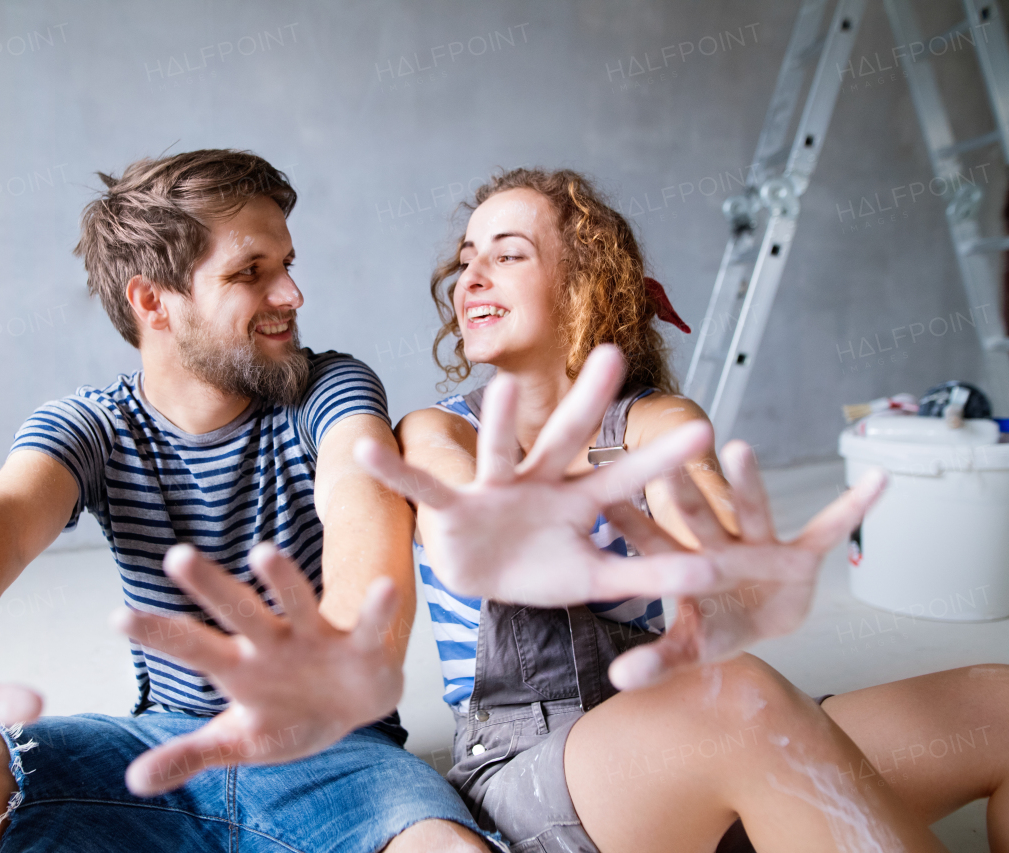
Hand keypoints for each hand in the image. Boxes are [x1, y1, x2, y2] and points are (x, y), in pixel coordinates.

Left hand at [111, 542, 401, 795]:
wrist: (354, 706)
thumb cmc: (290, 714)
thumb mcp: (240, 741)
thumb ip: (191, 754)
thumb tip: (133, 781)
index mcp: (239, 666)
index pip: (191, 647)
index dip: (159, 635)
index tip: (118, 619)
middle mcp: (272, 642)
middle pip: (236, 611)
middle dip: (209, 586)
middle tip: (176, 556)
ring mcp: (316, 638)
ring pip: (296, 603)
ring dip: (282, 580)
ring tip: (263, 553)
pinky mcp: (360, 646)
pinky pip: (369, 625)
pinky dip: (377, 609)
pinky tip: (384, 588)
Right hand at [353, 344, 717, 606]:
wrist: (483, 581)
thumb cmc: (540, 570)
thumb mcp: (596, 578)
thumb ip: (649, 575)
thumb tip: (714, 576)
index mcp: (577, 500)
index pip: (624, 475)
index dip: (660, 458)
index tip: (705, 430)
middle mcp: (537, 483)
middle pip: (565, 437)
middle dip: (587, 401)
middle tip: (612, 354)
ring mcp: (493, 491)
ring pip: (499, 449)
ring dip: (500, 418)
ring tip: (507, 383)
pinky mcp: (453, 509)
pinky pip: (422, 487)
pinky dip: (395, 472)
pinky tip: (366, 452)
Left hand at [601, 441, 887, 689]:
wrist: (758, 624)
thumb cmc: (715, 625)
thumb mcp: (690, 648)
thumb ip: (658, 660)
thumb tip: (619, 681)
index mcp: (684, 564)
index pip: (651, 541)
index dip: (630, 523)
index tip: (604, 498)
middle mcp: (718, 546)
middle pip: (697, 516)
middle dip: (684, 492)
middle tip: (664, 459)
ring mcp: (758, 546)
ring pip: (750, 510)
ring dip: (747, 483)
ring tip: (739, 448)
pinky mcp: (799, 554)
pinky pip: (829, 529)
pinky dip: (855, 508)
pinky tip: (879, 479)